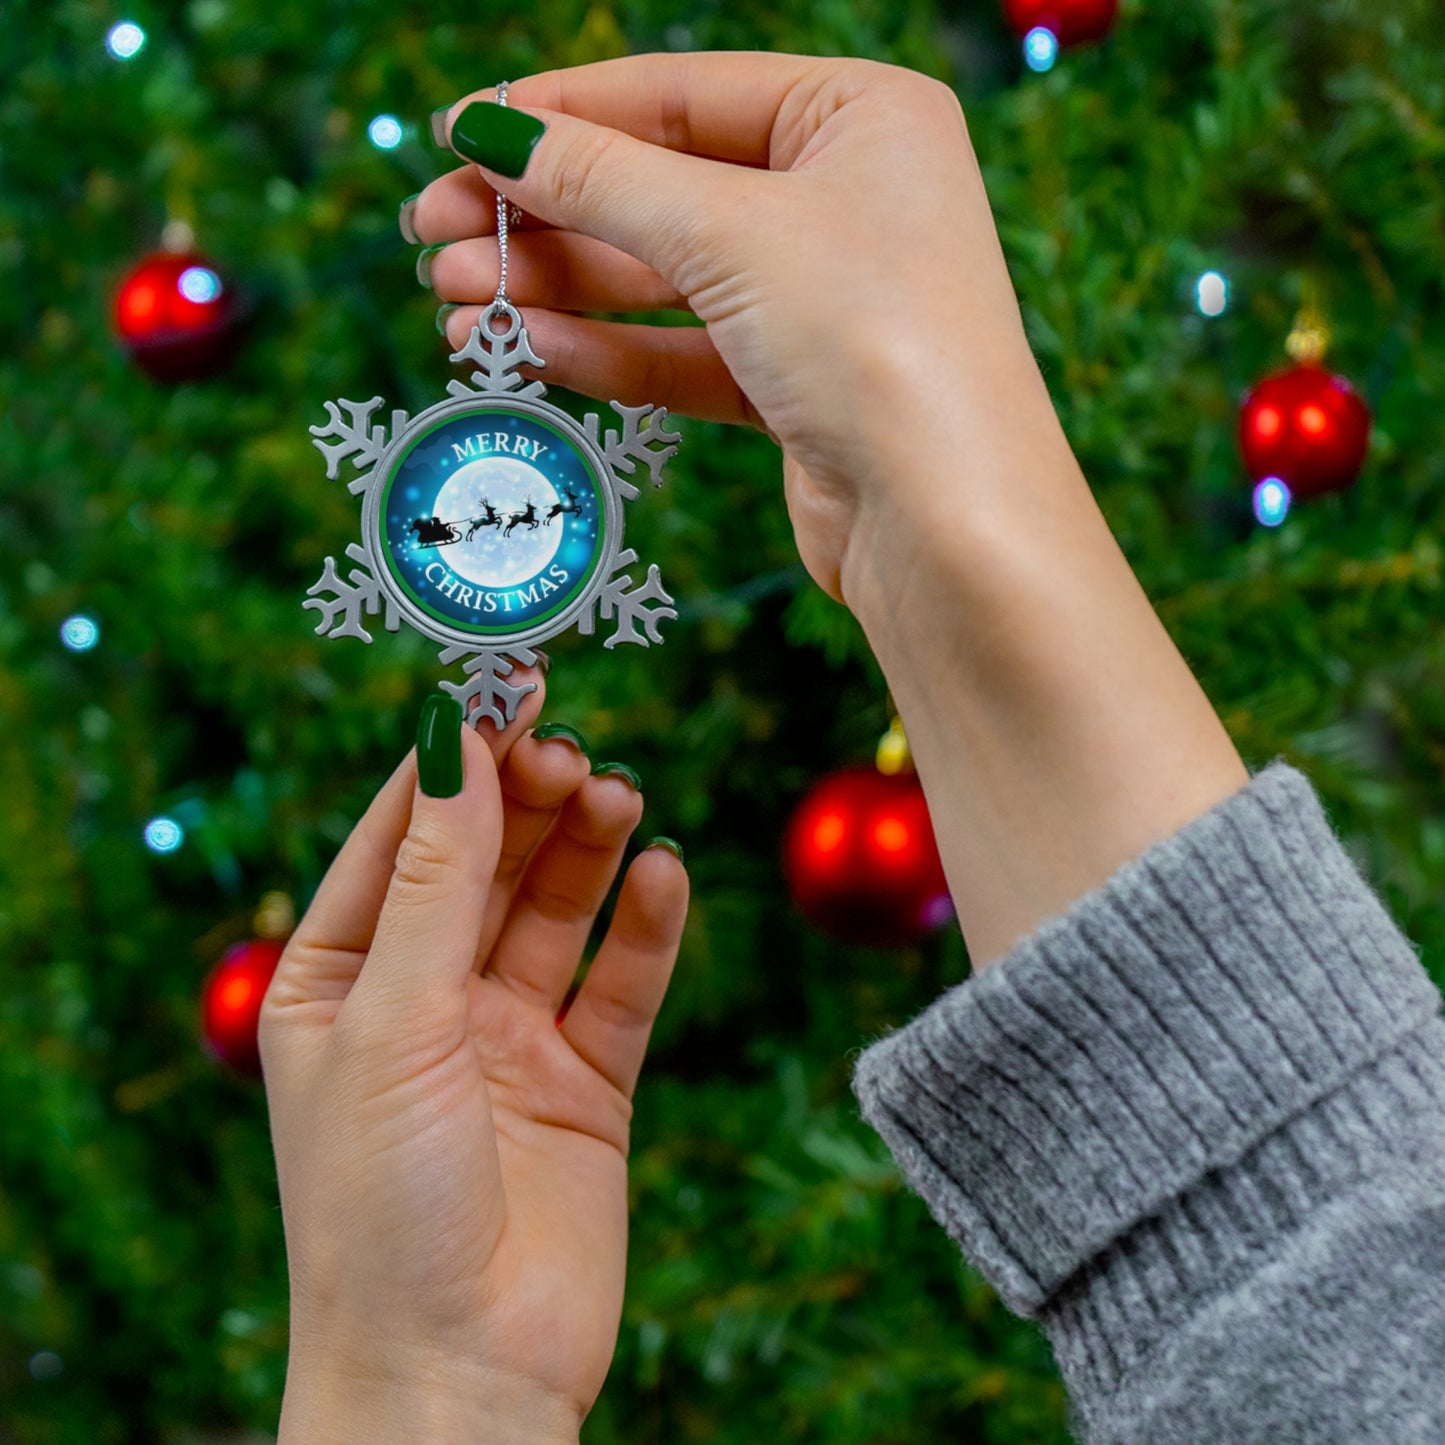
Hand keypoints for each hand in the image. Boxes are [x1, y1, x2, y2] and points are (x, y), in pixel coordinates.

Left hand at [259, 679, 687, 1440]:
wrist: (458, 1375)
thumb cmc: (380, 1205)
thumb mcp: (394, 1018)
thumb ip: (437, 878)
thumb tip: (455, 737)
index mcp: (340, 978)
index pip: (401, 835)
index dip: (454, 756)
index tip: (506, 681)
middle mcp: (424, 998)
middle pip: (487, 861)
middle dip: (528, 799)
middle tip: (572, 752)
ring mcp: (508, 1038)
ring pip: (557, 909)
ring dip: (589, 848)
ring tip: (619, 798)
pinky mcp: (586, 1081)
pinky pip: (622, 983)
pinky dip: (646, 928)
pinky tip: (664, 877)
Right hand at [411, 53, 1059, 603]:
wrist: (947, 526)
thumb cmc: (874, 342)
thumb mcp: (728, 233)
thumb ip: (602, 180)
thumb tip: (491, 131)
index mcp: (859, 116)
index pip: (680, 94)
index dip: (560, 113)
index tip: (457, 133)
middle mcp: (845, 198)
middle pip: (661, 189)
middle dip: (543, 215)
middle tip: (432, 235)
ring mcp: (822, 297)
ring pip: (663, 279)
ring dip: (558, 289)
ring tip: (454, 302)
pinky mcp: (798, 387)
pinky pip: (684, 353)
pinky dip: (607, 351)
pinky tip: (526, 350)